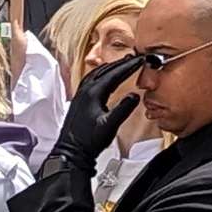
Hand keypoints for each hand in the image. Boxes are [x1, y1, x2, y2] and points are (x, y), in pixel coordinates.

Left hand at [53, 50, 139, 167]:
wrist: (71, 152)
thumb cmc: (88, 142)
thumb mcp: (110, 126)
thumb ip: (123, 110)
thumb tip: (135, 95)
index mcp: (93, 93)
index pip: (115, 74)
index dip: (129, 67)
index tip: (140, 60)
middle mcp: (85, 91)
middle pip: (106, 70)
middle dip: (121, 64)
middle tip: (134, 59)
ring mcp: (81, 95)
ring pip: (97, 73)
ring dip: (111, 67)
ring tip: (122, 64)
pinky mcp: (79, 101)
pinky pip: (91, 80)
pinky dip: (102, 74)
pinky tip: (104, 79)